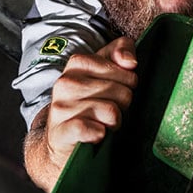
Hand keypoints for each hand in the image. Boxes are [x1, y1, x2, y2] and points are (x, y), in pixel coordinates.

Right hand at [43, 36, 138, 172]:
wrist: (63, 139)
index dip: (128, 85)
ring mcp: (62, 107)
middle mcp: (66, 82)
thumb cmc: (90, 103)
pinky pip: (93, 129)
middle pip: (123, 92)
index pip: (126, 71)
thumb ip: (120, 53)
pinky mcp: (62, 131)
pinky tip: (96, 134)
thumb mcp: (105, 72)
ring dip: (114, 122)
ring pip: (112, 112)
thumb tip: (130, 61)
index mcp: (78, 63)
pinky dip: (100, 134)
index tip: (117, 91)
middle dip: (122, 105)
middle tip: (109, 111)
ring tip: (103, 123)